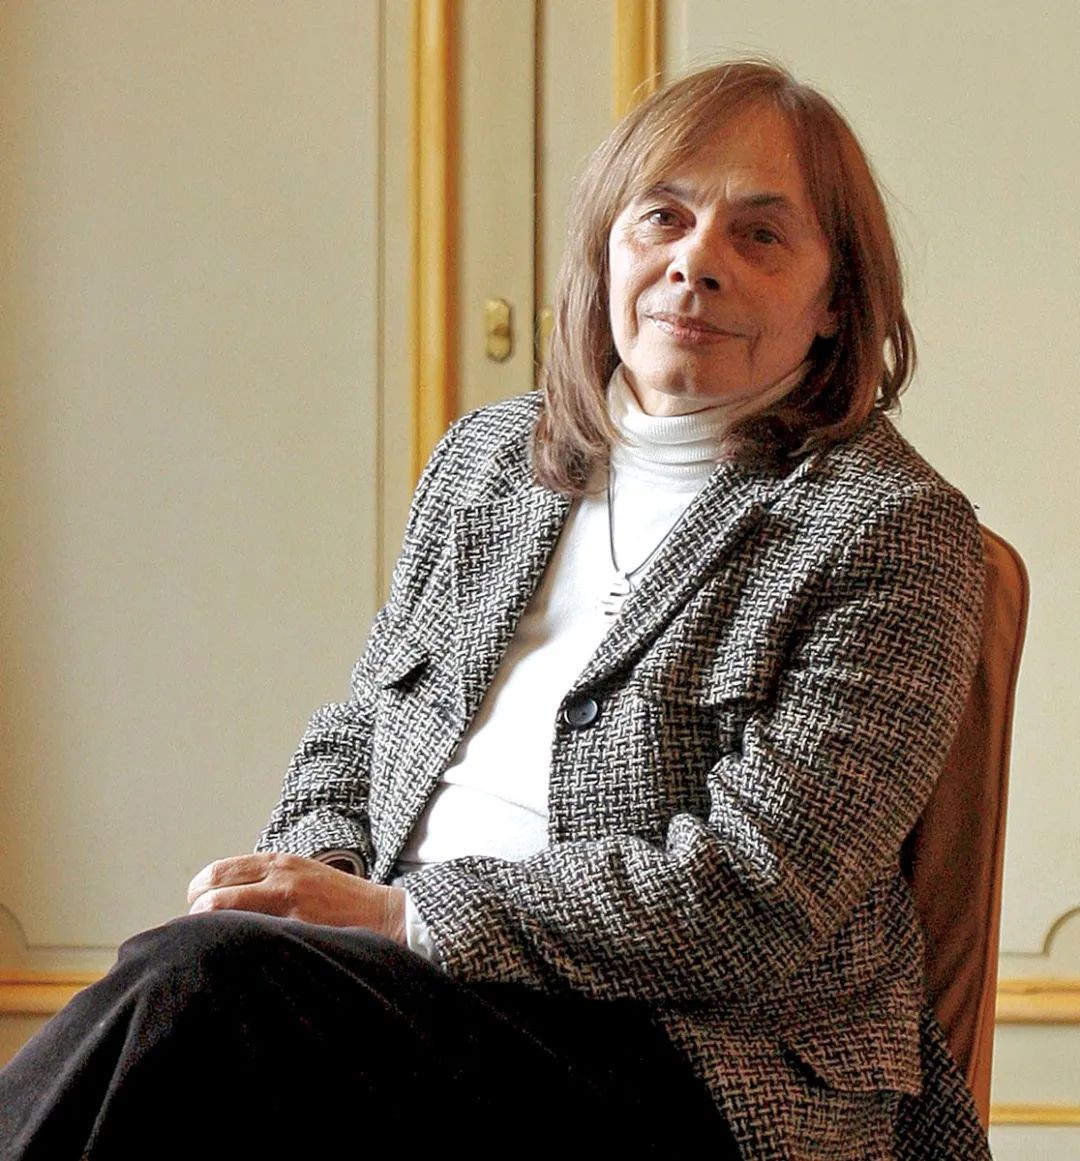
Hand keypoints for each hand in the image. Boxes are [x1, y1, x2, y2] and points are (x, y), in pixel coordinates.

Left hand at [187, 853, 405, 943]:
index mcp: (278, 862)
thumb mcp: (302, 876)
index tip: (196, 910)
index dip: (198, 893)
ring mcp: (287, 905)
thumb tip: (224, 901)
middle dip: (196, 916)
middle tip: (198, 935)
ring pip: (222, 916)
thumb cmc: (340, 901)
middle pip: (211, 894)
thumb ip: (267, 883)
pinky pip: (250, 939)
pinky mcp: (298, 930)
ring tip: (213, 949)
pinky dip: (236, 948)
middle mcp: (279, 878)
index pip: (216, 872)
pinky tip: (238, 960)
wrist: (383, 915)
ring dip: (209, 934)